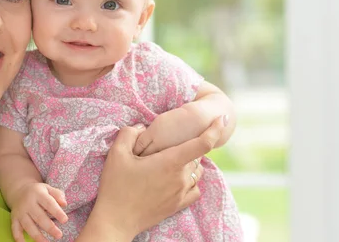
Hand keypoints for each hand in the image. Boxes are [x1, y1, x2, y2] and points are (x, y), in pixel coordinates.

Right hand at [10, 183, 67, 241]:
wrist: (18, 190)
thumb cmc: (38, 192)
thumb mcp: (48, 188)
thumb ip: (57, 195)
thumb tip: (64, 204)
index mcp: (38, 194)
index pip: (49, 203)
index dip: (57, 212)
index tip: (65, 220)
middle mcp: (28, 203)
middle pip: (39, 217)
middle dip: (49, 227)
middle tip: (59, 235)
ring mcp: (20, 212)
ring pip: (28, 225)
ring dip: (37, 235)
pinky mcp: (14, 218)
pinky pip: (15, 229)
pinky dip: (19, 238)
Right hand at [85, 115, 227, 239]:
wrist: (116, 220)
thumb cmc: (116, 186)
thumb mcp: (117, 154)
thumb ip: (130, 133)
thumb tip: (142, 127)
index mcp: (171, 162)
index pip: (203, 143)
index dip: (215, 129)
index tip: (222, 119)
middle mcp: (181, 178)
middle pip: (196, 156)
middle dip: (187, 147)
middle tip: (166, 146)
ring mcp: (181, 193)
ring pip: (196, 172)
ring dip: (189, 164)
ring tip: (170, 161)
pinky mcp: (178, 205)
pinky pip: (194, 189)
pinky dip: (190, 181)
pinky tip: (177, 179)